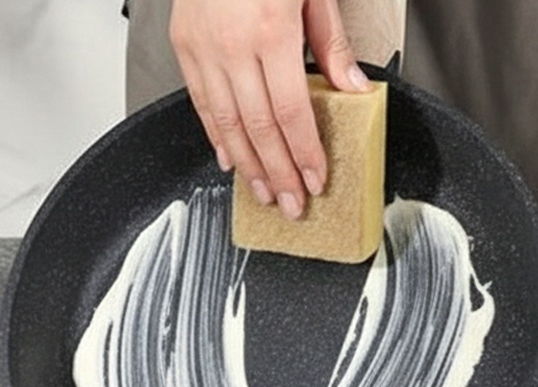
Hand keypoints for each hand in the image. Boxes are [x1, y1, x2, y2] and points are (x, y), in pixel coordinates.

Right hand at [169, 0, 369, 219]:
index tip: (314, 181)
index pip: (292, 113)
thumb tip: (352, 90)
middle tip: (289, 204)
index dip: (304, 154)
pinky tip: (231, 161)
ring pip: (228, 126)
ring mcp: (203, 49)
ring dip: (248, 167)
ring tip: (262, 193)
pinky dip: (218, 138)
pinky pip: (203, 106)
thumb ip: (331, 46)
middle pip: (259, 130)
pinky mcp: (186, 48)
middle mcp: (232, 45)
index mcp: (270, 30)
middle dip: (277, 174)